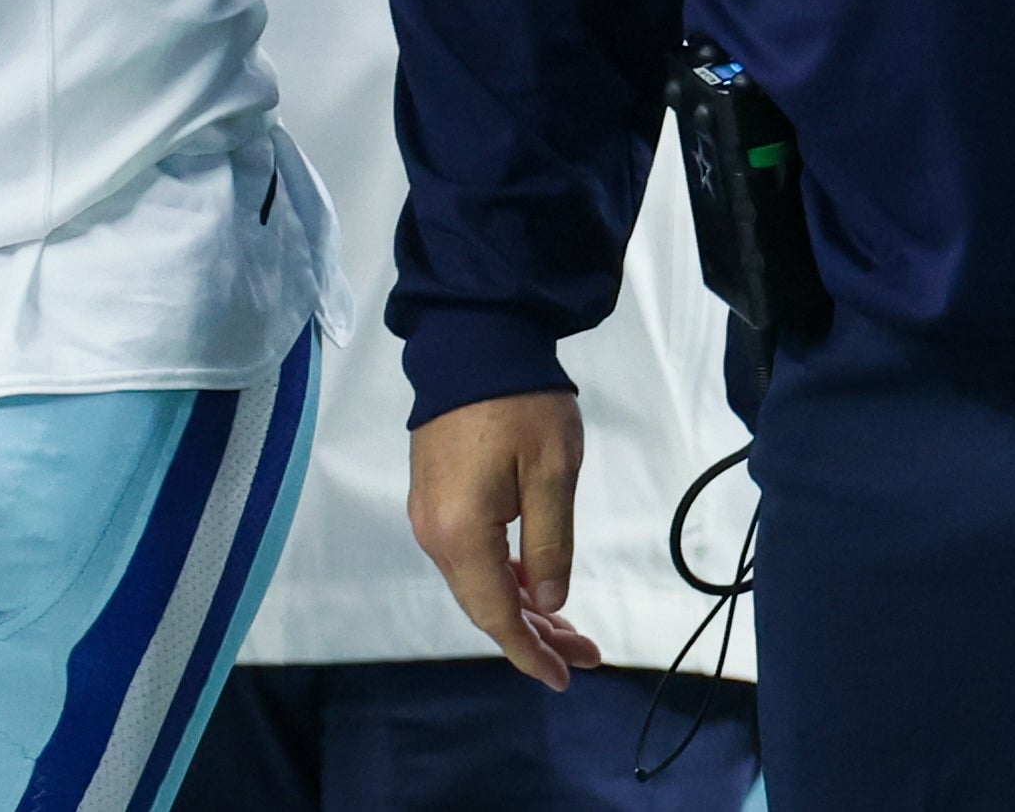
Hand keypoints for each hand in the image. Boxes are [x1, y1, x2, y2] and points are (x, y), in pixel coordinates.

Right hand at [408, 390, 601, 689]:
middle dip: (534, 635)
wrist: (474, 338)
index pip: (496, 614)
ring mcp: (430, 512)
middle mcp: (435, 532)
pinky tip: (533, 583)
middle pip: (484, 604)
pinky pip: (469, 554)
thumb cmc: (521, 403)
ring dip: (522, 607)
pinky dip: (504, 577)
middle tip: (585, 654)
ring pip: (477, 581)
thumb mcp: (554, 473)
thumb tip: (548, 602)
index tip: (565, 678)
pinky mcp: (435, 494)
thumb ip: (552, 545)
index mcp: (461, 533)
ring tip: (568, 627)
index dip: (531, 652)